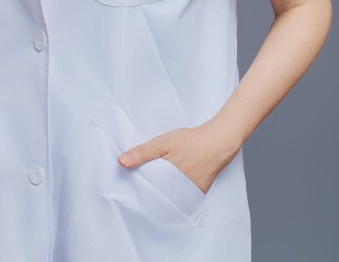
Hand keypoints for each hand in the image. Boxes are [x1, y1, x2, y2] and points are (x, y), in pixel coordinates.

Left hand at [117, 120, 239, 194]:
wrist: (217, 142)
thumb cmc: (190, 140)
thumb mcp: (163, 142)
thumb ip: (142, 153)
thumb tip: (121, 162)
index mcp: (166, 178)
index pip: (146, 191)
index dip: (138, 189)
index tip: (129, 188)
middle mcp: (177, 190)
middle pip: (158, 196)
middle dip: (149, 193)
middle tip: (140, 189)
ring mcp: (189, 194)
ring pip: (170, 198)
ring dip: (162, 194)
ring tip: (155, 187)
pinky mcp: (198, 193)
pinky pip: (182, 197)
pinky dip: (176, 193)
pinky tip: (171, 186)